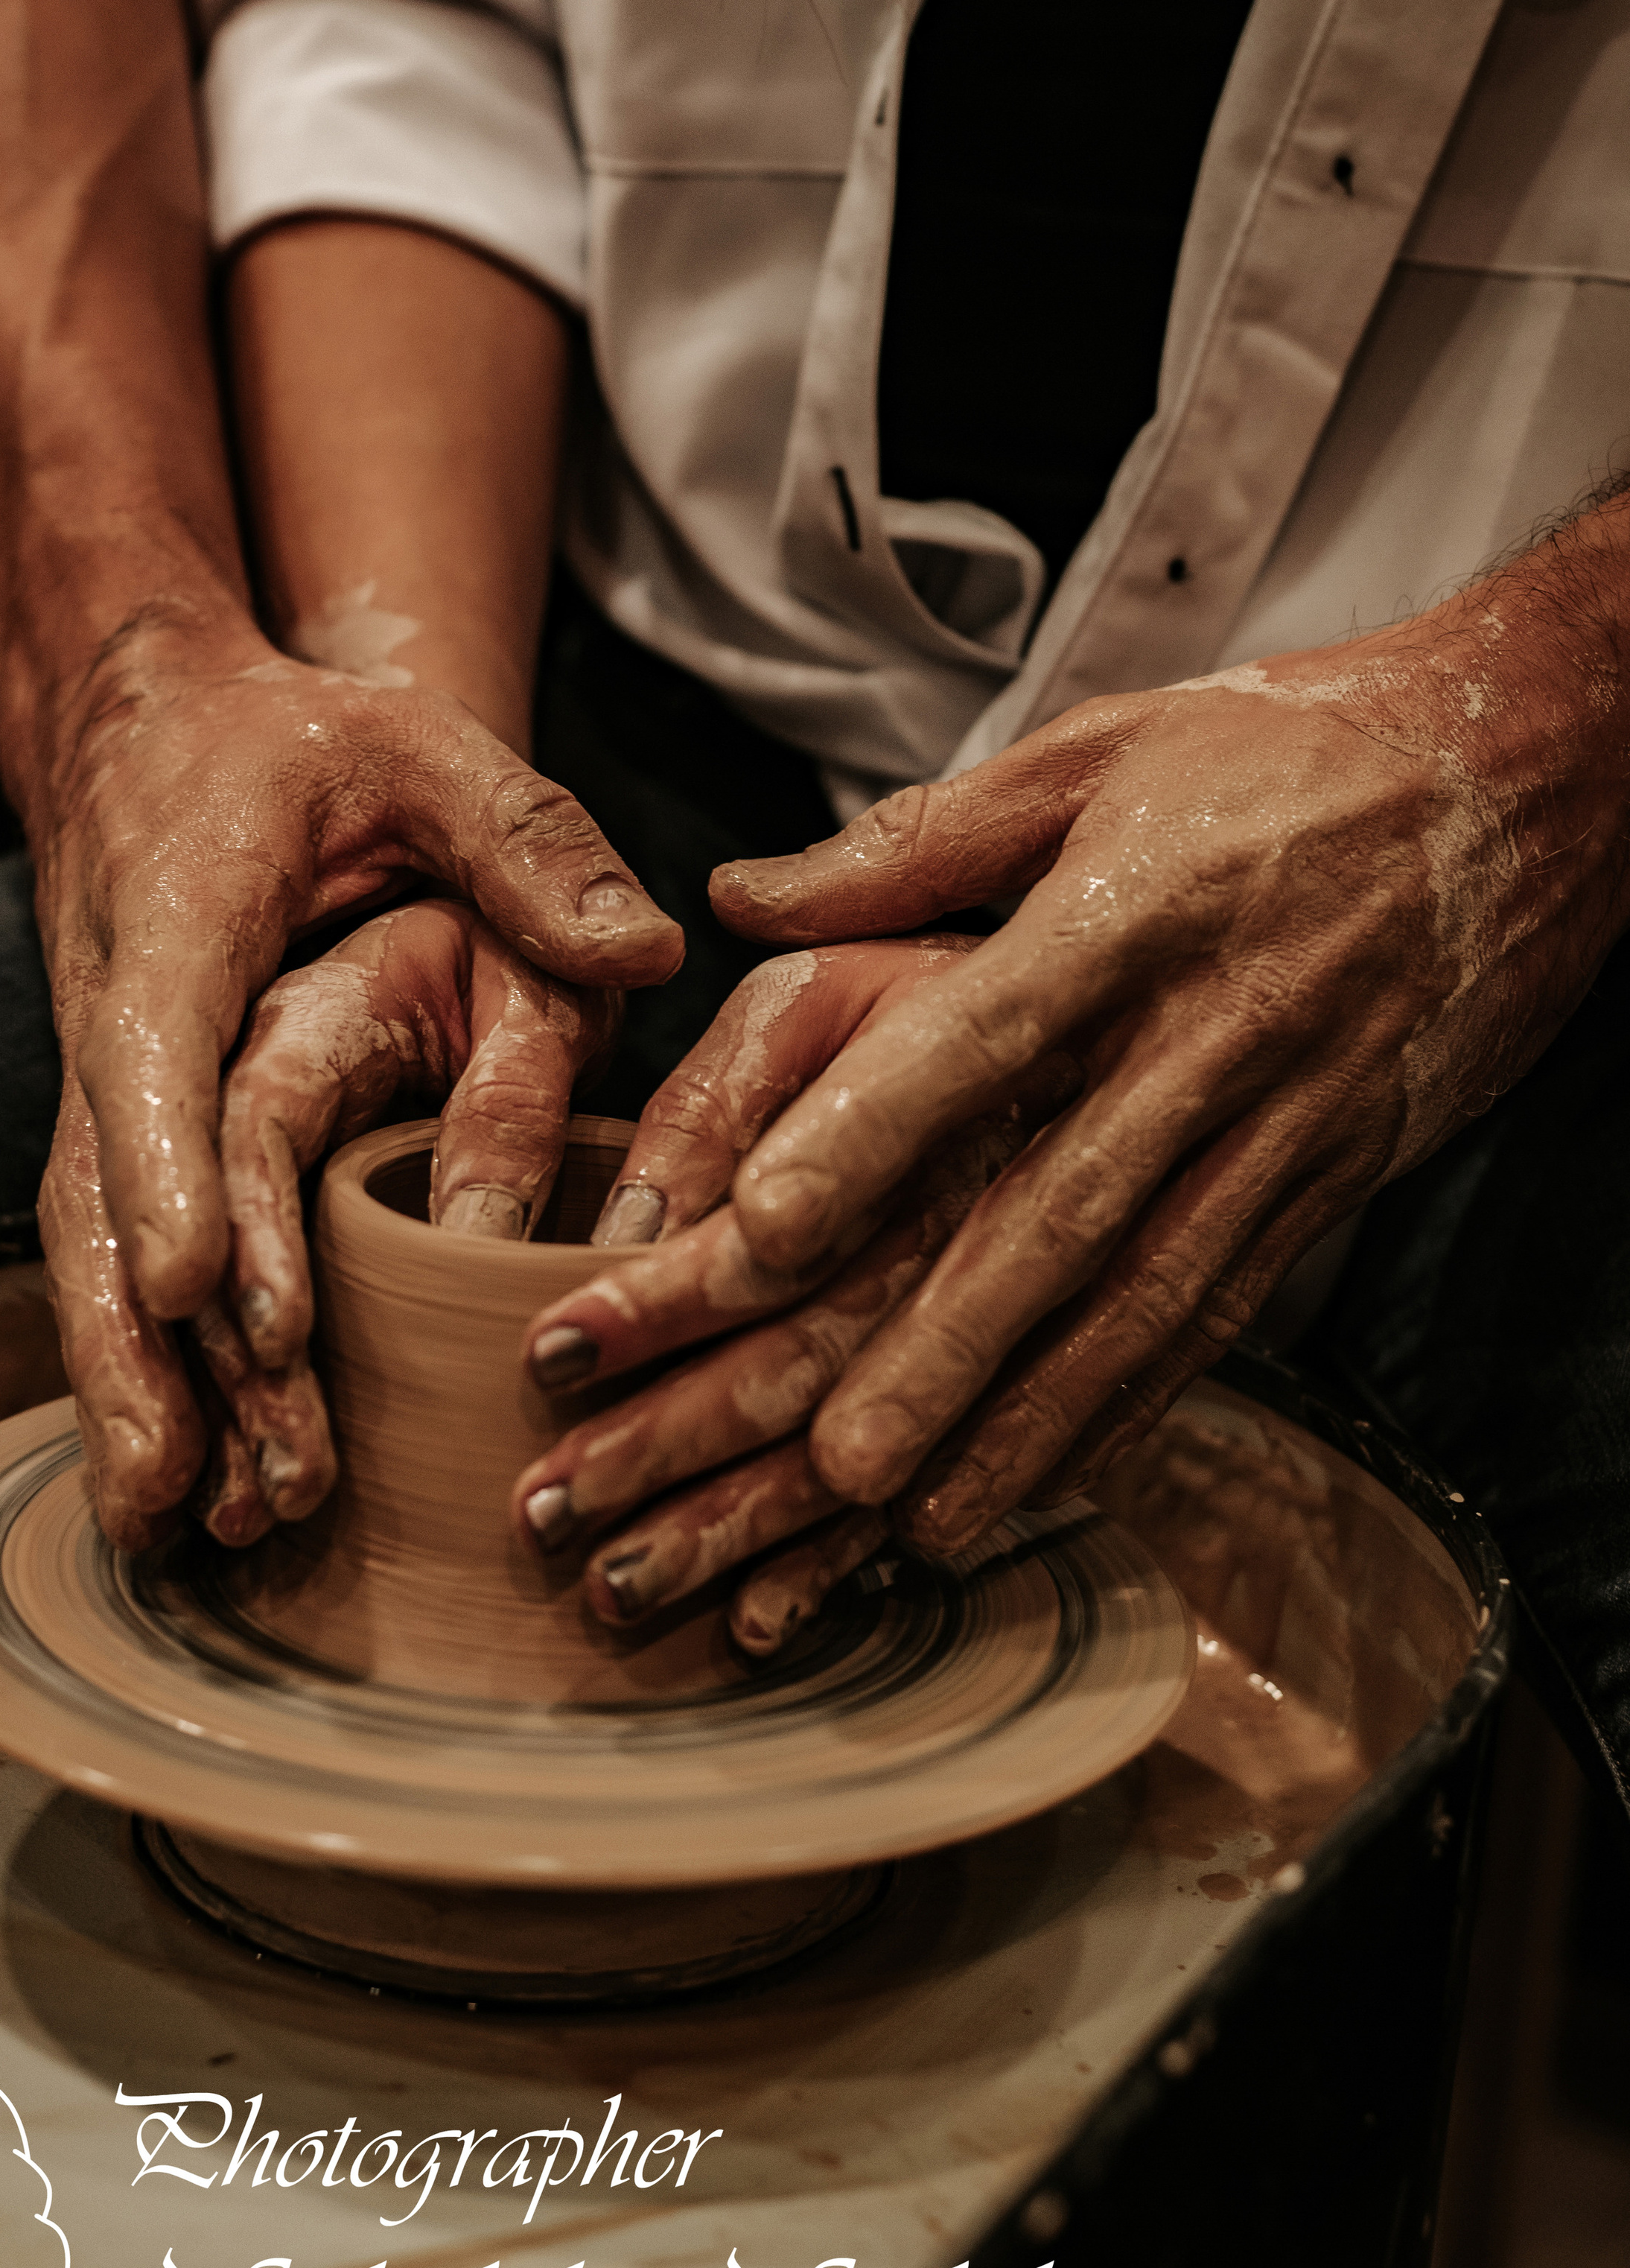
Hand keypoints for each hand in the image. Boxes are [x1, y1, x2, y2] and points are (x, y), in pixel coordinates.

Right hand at [35, 621, 680, 1545]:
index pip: (164, 1052)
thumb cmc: (300, 741)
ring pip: (88, 1247)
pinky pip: (109, 1258)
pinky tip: (170, 1486)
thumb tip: (651, 949)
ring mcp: (102, 1081)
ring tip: (170, 1522)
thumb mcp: (425, 751)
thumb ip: (532, 844)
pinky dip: (133, 1369)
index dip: (180, 1179)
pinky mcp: (118, 1130)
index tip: (209, 1295)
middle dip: (144, 1345)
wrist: (150, 725)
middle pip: (102, 1192)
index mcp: (185, 917)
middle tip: (196, 1479)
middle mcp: (117, 1014)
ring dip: (127, 1388)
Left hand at [519, 511, 1629, 1632]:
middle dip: (946, 1345)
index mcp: (1131, 907)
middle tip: (830, 1456)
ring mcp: (1285, 1117)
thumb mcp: (1099, 749)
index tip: (758, 1227)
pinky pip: (1227, 1307)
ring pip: (1148, 1294)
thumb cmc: (1288, 751)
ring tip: (925, 1518)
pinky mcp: (1334, 1173)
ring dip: (1036, 1417)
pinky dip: (1138, 1403)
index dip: (872, 1134)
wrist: (1529, 774)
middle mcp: (1211, 1030)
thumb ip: (915, 841)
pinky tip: (1054, 1476)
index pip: (984, 1033)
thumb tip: (738, 896)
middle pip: (1064, 1207)